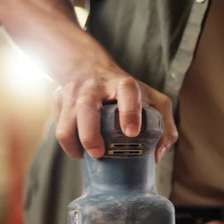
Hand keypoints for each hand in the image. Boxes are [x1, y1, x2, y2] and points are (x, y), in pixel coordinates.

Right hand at [52, 63, 178, 162]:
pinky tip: (79, 149)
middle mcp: (95, 85)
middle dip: (90, 134)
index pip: (127, 91)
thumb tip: (157, 155)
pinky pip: (58, 127)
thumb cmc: (126, 92)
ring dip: (74, 144)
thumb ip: (165, 126)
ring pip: (66, 122)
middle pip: (86, 107)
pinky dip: (68, 144)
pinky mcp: (58, 99)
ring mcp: (73, 91)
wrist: (89, 68)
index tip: (132, 133)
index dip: (130, 112)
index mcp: (123, 84)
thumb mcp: (153, 101)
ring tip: (86, 155)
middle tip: (99, 153)